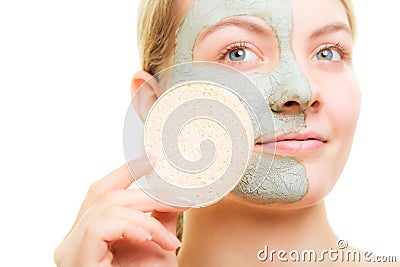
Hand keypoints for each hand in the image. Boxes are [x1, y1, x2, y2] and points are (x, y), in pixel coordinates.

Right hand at [54, 154, 186, 266]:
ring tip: (169, 238)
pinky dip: (133, 227)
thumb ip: (160, 215)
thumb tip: (175, 189)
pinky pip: (103, 225)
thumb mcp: (157, 243)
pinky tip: (152, 239)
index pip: (101, 191)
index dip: (126, 171)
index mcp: (85, 235)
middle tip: (181, 201)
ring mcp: (68, 250)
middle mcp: (70, 240)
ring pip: (107, 206)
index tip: (153, 158)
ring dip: (147, 217)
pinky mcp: (75, 259)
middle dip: (149, 196)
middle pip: (108, 197)